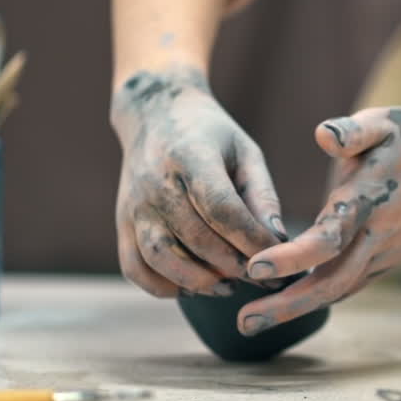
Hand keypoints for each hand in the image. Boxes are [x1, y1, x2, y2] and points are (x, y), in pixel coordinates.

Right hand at [110, 65, 286, 297]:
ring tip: (228, 286)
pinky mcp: (122, 222)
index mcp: (191, 156)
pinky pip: (134, 267)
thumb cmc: (212, 136)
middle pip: (195, 237)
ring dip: (198, 280)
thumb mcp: (246, 152)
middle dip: (234, 265)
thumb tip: (279, 240)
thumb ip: (263, 195)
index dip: (251, 238)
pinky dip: (161, 286)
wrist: (155, 114)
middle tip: (261, 277)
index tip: (278, 254)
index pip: (222, 208)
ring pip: (160, 257)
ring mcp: (134, 205)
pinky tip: (191, 287)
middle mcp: (156, 182)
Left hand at [237, 106, 400, 334]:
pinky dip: (318, 298)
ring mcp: (385, 253)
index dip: (293, 256)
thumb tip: (323, 136)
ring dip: (297, 308)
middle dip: (287, 304)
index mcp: (369, 199)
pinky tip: (286, 307)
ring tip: (252, 322)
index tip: (255, 267)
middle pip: (331, 280)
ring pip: (339, 289)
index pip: (329, 237)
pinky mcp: (386, 260)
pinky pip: (349, 285)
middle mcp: (377, 234)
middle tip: (244, 323)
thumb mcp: (384, 121)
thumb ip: (352, 130)